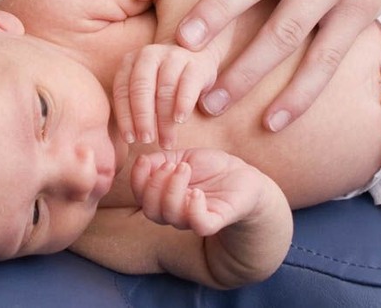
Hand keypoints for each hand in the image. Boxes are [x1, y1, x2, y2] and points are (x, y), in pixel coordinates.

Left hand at [113, 43, 218, 149]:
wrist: (195, 57)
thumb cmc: (163, 81)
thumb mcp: (144, 86)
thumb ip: (133, 102)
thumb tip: (127, 137)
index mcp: (131, 61)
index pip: (122, 90)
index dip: (124, 117)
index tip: (129, 139)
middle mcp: (149, 55)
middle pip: (141, 88)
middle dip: (142, 118)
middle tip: (146, 140)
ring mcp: (173, 57)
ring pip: (164, 90)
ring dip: (163, 119)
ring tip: (165, 141)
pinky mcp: (195, 64)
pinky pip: (187, 85)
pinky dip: (182, 104)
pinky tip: (179, 120)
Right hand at [130, 149, 269, 236]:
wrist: (243, 176)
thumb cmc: (211, 168)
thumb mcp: (182, 157)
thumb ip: (160, 159)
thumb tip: (142, 162)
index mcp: (164, 197)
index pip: (140, 196)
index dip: (137, 180)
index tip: (144, 160)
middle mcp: (175, 212)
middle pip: (151, 210)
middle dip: (155, 185)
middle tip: (171, 165)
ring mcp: (194, 218)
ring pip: (172, 216)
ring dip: (173, 189)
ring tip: (185, 168)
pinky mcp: (216, 221)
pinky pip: (199, 224)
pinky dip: (194, 209)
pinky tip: (197, 192)